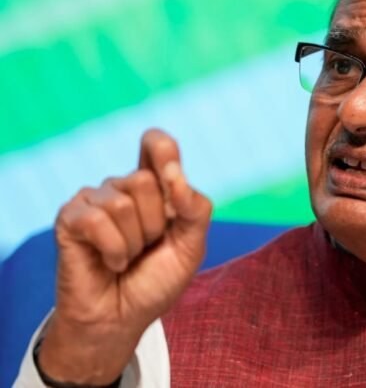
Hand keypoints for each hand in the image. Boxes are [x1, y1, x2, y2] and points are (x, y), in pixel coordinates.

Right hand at [37, 129, 211, 384]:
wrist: (123, 319)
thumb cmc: (156, 282)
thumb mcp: (191, 247)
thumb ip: (196, 209)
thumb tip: (178, 177)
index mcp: (156, 188)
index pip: (157, 145)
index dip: (162, 149)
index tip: (167, 165)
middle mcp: (123, 187)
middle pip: (146, 179)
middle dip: (156, 224)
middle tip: (147, 248)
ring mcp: (94, 200)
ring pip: (123, 203)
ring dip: (134, 242)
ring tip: (127, 258)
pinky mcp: (70, 218)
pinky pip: (97, 220)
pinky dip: (113, 250)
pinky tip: (111, 263)